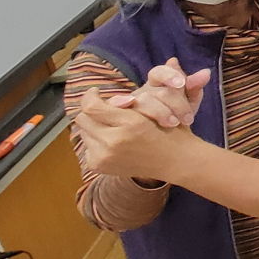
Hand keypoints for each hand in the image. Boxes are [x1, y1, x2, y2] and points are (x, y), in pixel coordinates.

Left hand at [74, 90, 200, 179]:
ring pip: (82, 132)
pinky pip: (87, 146)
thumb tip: (101, 95)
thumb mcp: (155, 108)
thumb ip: (126, 101)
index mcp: (131, 124)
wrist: (176, 162)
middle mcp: (114, 141)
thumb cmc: (170, 131)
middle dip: (91, 111)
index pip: (91, 107)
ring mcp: (104, 156)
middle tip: (104, 109)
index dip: (90, 96)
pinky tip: (110, 139)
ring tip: (109, 124)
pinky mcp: (99, 166)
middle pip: (82, 119)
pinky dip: (95, 141)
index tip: (96, 92)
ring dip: (93, 126)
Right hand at [106, 58, 209, 127]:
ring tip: (173, 124)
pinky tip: (129, 109)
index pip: (159, 72)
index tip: (181, 83)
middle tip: (187, 118)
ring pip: (139, 101)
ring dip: (157, 111)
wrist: (161, 142)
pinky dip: (119, 103)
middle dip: (174, 103)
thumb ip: (195, 88)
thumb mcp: (188, 103)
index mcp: (157, 83)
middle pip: (154, 90)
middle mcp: (142, 91)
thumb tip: (206, 73)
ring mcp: (128, 104)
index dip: (169, 75)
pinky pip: (115, 108)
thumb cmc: (175, 116)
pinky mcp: (118, 116)